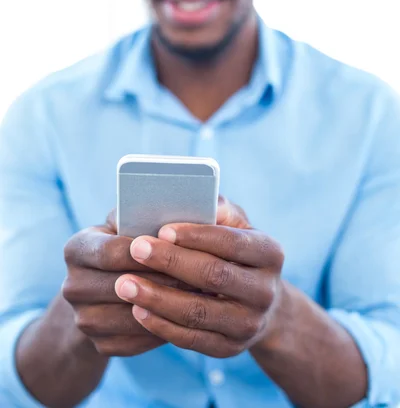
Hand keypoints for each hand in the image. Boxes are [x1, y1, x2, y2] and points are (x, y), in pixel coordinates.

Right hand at [62, 210, 192, 356]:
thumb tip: (186, 203)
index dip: (148, 252)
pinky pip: (136, 343)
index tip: (181, 248)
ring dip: (167, 308)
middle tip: (201, 276)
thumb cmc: (130, 241)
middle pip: (123, 286)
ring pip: (132, 317)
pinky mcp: (99, 345)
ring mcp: (83, 319)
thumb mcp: (131, 219)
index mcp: (77, 248)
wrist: (107, 286)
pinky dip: (162, 330)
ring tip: (199, 297)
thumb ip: (147, 209)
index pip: (113, 252)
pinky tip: (185, 318)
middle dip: (164, 280)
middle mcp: (72, 285)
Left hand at [114, 200, 284, 357]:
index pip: (232, 241)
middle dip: (170, 261)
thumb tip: (192, 195)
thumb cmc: (235, 249)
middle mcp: (265, 290)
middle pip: (213, 276)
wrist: (258, 301)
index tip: (162, 228)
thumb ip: (216, 208)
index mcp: (269, 252)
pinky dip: (162, 325)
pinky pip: (192, 339)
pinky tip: (137, 310)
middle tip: (135, 249)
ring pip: (198, 312)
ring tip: (124, 284)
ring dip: (158, 298)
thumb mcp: (235, 224)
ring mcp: (249, 324)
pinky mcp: (230, 349)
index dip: (196, 236)